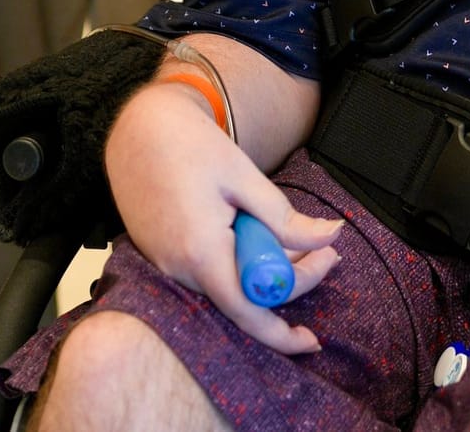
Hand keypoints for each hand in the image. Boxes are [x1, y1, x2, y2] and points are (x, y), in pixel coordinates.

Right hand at [104, 83, 341, 354]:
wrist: (138, 129)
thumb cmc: (190, 144)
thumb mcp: (244, 176)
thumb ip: (285, 218)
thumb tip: (331, 237)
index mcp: (202, 253)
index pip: (247, 313)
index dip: (282, 333)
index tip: (313, 339)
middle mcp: (179, 271)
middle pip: (243, 300)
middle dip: (289, 282)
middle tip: (325, 251)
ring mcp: (165, 267)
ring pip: (226, 286)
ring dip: (262, 269)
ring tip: (290, 235)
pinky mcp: (160, 257)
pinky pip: (207, 274)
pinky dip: (236, 262)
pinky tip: (253, 234)